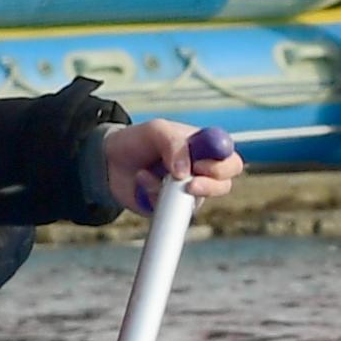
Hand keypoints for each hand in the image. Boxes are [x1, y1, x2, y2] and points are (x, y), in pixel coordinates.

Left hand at [100, 118, 238, 210]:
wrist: (109, 159)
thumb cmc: (139, 140)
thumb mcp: (157, 130)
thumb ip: (175, 143)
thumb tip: (185, 173)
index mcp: (206, 149)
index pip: (231, 161)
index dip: (222, 166)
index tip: (200, 165)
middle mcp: (202, 172)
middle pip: (224, 185)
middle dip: (208, 186)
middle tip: (188, 183)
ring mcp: (187, 191)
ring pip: (198, 201)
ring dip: (172, 189)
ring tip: (148, 174)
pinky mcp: (170, 207)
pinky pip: (170, 210)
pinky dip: (153, 194)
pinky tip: (142, 181)